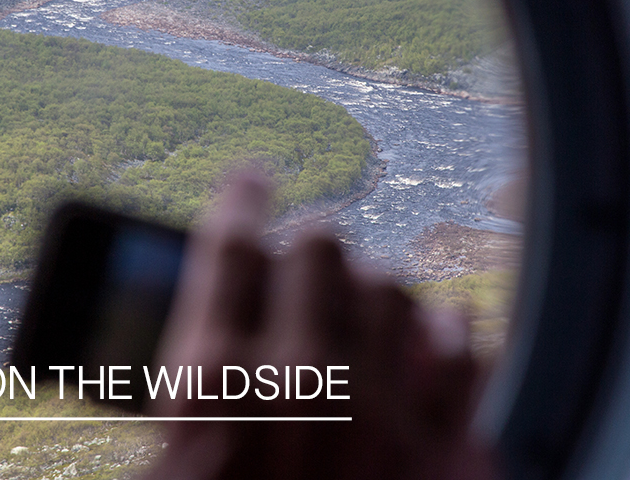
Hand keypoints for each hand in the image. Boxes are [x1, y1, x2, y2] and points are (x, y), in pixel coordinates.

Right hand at [146, 172, 498, 479]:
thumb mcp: (165, 457)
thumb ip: (185, 378)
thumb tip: (208, 320)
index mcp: (211, 380)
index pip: (231, 243)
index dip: (241, 197)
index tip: (251, 178)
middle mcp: (298, 381)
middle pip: (317, 245)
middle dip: (308, 245)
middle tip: (306, 258)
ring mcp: (378, 416)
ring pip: (390, 285)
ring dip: (372, 286)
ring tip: (363, 301)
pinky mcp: (440, 456)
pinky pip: (464, 355)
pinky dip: (449, 334)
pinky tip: (437, 331)